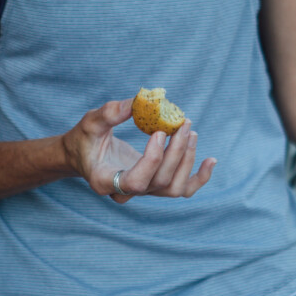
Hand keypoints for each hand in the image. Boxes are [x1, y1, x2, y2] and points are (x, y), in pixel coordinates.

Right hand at [61, 99, 215, 203]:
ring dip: (188, 160)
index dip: (152, 160)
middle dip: (176, 152)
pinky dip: (200, 178)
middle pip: (160, 181)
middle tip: (183, 122)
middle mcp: (126, 193)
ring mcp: (144, 192)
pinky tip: (211, 160)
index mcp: (105, 181)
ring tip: (191, 132)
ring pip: (174, 187)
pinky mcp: (156, 187)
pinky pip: (183, 190)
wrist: (84, 155)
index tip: (158, 132)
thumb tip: (137, 101)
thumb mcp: (90, 123)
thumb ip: (109, 114)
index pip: (135, 182)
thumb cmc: (85, 138)